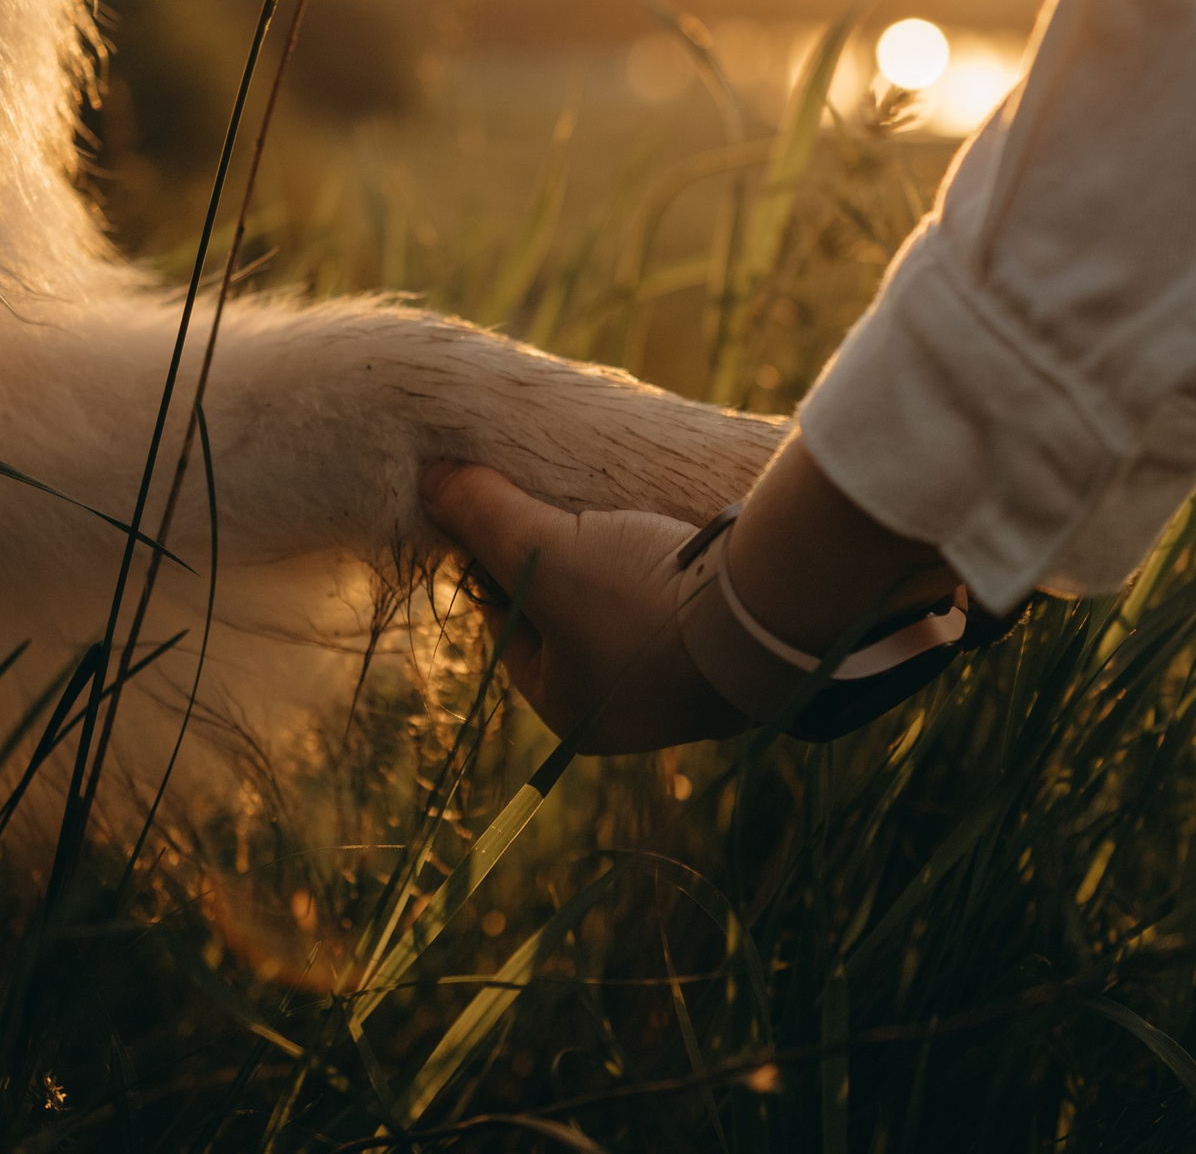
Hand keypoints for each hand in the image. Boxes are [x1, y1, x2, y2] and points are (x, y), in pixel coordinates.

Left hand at [422, 463, 749, 751]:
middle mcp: (626, 713)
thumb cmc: (636, 599)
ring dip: (618, 564)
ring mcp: (684, 688)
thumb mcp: (544, 549)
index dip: (499, 564)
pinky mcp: (730, 655)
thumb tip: (429, 482)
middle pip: (571, 621)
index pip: (513, 628)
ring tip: (611, 509)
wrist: (765, 612)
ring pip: (628, 613)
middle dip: (564, 563)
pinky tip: (666, 530)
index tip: (500, 512)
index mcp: (571, 712)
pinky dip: (668, 571)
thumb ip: (483, 516)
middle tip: (558, 505)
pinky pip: (681, 608)